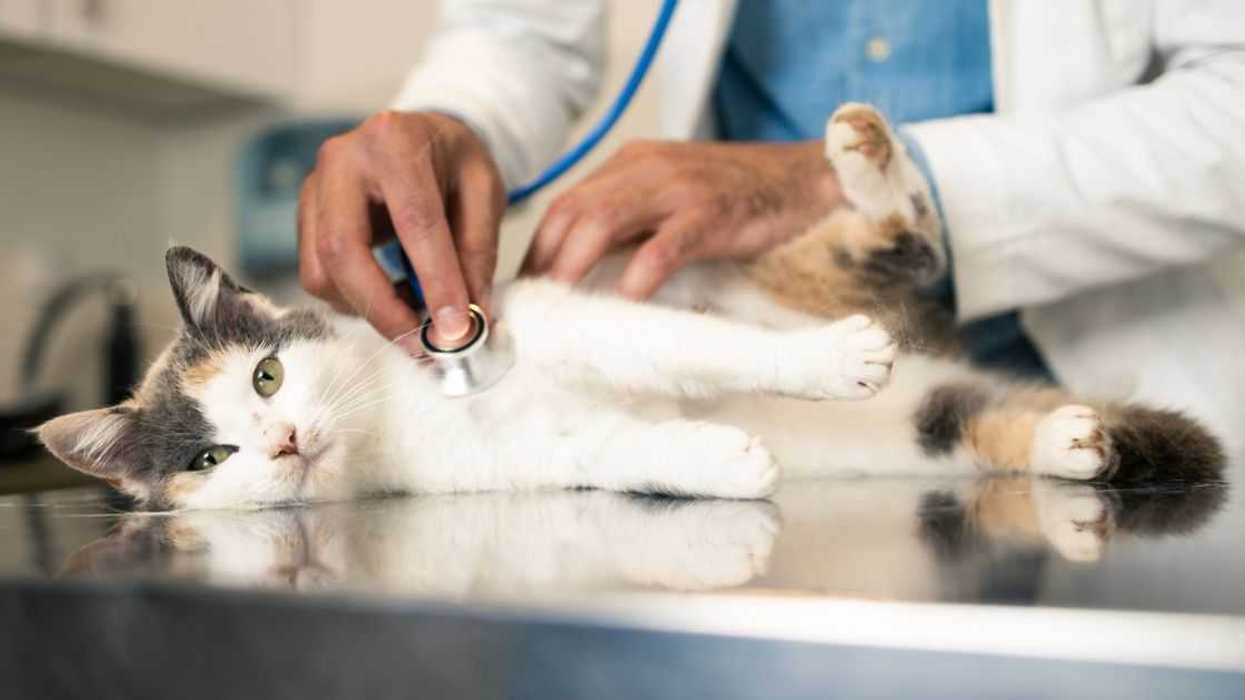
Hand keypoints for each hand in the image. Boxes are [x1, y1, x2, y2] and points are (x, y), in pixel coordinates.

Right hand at [298, 111, 504, 350]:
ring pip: (321, 270)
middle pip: (343, 249)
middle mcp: (342, 159)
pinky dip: (354, 298)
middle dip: (383, 308)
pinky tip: (391, 294)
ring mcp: (314, 186)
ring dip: (366, 307)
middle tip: (421, 344)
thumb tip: (472, 316)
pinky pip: (317, 273)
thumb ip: (477, 251)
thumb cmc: (453, 160)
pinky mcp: (305, 213)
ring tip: (414, 313)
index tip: (456, 327)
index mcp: (395, 140)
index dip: (436, 280)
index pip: (414, 222)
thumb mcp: (484, 191)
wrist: (419, 136)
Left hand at [524, 139, 840, 297]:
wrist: (806, 178)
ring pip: (603, 222)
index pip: (564, 204)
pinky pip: (663, 246)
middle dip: (543, 262)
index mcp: (630, 163)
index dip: (537, 250)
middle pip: (571, 212)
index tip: (525, 291)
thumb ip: (632, 225)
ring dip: (572, 267)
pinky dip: (637, 276)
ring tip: (557, 308)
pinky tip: (624, 303)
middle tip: (531, 310)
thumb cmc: (738, 197)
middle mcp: (644, 168)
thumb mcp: (672, 200)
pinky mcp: (710, 213)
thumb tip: (585, 275)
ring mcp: (677, 188)